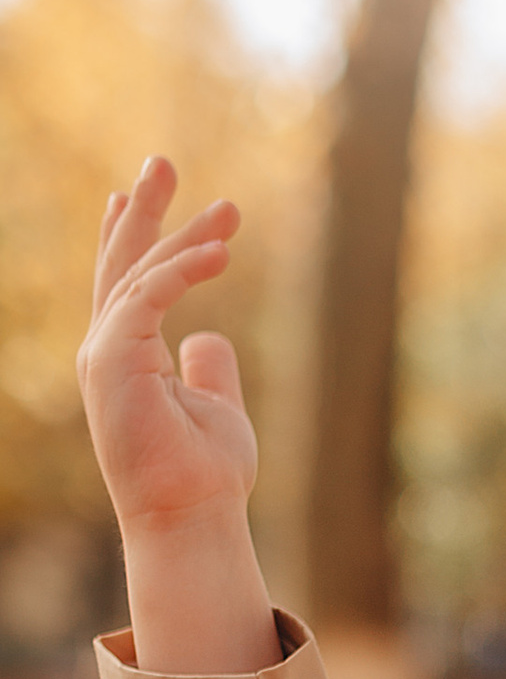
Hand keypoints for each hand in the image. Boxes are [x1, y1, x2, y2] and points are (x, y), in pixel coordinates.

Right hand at [77, 159, 276, 673]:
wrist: (191, 518)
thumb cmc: (205, 476)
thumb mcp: (217, 407)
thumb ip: (209, 368)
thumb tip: (209, 336)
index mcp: (126, 357)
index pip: (123, 286)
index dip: (132, 238)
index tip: (136, 194)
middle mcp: (106, 350)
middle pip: (121, 265)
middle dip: (143, 211)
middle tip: (163, 160)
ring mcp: (105, 354)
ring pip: (140, 274)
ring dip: (181, 233)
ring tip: (229, 207)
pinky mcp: (113, 360)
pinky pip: (149, 296)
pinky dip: (185, 269)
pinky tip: (223, 251)